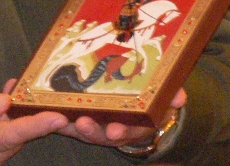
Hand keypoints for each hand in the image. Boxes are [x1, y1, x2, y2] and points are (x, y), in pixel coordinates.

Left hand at [46, 87, 186, 148]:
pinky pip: (66, 118)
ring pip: (82, 128)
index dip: (121, 131)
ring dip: (72, 123)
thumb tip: (180, 97)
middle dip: (92, 130)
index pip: (128, 132)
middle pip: (101, 134)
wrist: (131, 99)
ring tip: (65, 116)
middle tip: (84, 123)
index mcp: (133, 126)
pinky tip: (49, 107)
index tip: (114, 129)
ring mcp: (94, 124)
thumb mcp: (160, 99)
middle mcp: (112, 128)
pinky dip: (58, 115)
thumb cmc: (145, 99)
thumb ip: (170, 96)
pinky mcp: (77, 116)